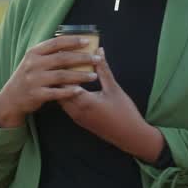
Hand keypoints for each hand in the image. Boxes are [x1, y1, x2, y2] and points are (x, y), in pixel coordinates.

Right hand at [0, 36, 99, 127]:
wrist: (11, 97)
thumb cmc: (28, 76)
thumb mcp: (33, 61)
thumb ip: (49, 53)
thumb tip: (73, 43)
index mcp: (34, 52)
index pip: (56, 42)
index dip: (72, 41)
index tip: (87, 41)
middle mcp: (33, 64)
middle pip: (62, 58)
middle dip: (82, 58)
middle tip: (97, 59)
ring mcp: (34, 79)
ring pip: (62, 76)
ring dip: (80, 76)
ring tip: (94, 76)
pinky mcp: (36, 94)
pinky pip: (56, 93)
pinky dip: (69, 91)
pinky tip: (80, 90)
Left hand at [60, 48, 164, 162]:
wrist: (129, 136)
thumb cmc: (124, 112)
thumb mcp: (113, 88)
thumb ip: (103, 70)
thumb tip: (98, 51)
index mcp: (83, 101)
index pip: (64, 81)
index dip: (61, 68)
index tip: (60, 54)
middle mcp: (76, 110)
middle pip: (59, 90)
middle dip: (59, 75)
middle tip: (59, 61)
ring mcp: (76, 117)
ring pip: (61, 98)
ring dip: (62, 86)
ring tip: (63, 71)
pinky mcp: (79, 120)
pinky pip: (66, 105)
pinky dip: (66, 94)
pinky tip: (71, 86)